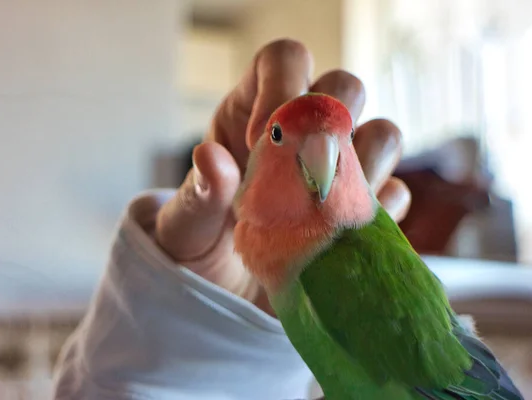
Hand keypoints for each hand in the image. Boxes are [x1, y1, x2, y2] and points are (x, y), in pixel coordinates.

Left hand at [155, 39, 410, 312]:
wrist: (225, 300)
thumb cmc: (197, 252)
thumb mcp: (183, 229)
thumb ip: (197, 196)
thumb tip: (211, 159)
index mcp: (253, 116)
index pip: (284, 60)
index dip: (282, 83)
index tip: (261, 139)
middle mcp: (304, 134)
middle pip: (345, 86)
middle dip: (334, 121)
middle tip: (306, 172)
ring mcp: (341, 172)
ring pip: (384, 133)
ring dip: (368, 165)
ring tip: (326, 208)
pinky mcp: (363, 213)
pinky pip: (395, 195)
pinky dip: (379, 213)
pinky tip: (342, 237)